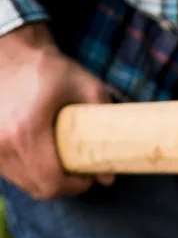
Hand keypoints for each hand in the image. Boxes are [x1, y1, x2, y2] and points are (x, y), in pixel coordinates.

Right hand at [0, 25, 113, 200]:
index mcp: (26, 131)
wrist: (7, 50)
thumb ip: (105, 129)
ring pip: (22, 182)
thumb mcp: (87, 88)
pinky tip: (41, 156)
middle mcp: (2, 142)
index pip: (52, 183)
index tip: (88, 174)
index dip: (75, 186)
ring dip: (44, 179)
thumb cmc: (48, 68)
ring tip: (60, 161)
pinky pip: (10, 171)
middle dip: (63, 185)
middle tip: (78, 170)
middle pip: (38, 188)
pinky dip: (27, 170)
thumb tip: (108, 177)